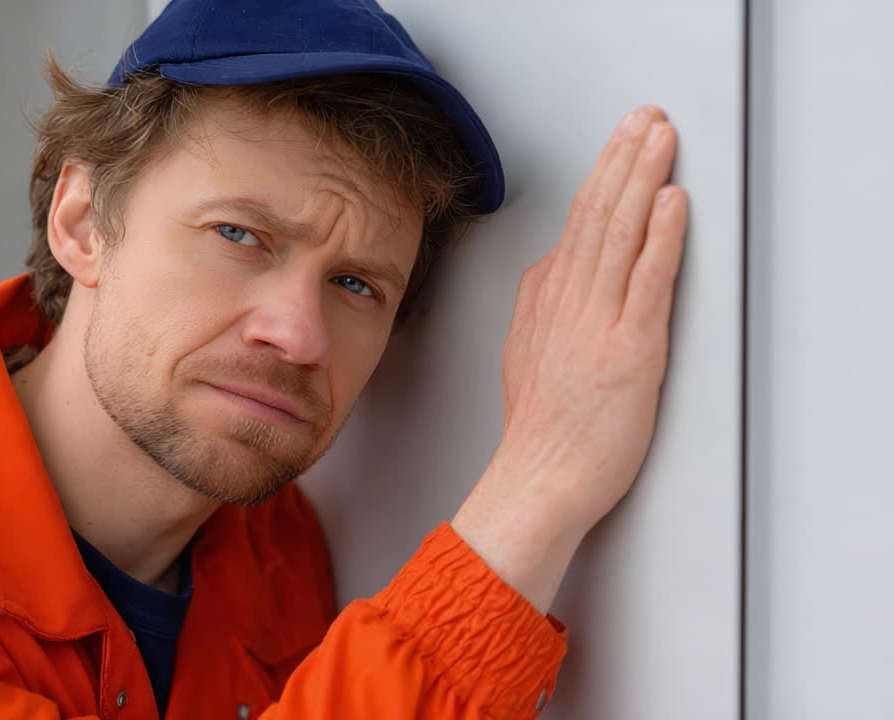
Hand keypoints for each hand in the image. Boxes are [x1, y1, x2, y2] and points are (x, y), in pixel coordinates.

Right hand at [452, 105, 687, 611]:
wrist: (540, 479)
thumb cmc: (541, 429)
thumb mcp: (525, 352)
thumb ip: (540, 304)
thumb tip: (557, 264)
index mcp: (544, 301)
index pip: (576, 224)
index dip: (603, 175)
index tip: (620, 141)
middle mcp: (567, 304)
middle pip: (596, 216)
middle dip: (622, 159)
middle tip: (643, 119)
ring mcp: (596, 325)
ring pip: (618, 236)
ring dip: (641, 180)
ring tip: (659, 139)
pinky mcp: (629, 352)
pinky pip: (645, 282)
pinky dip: (660, 238)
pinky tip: (670, 203)